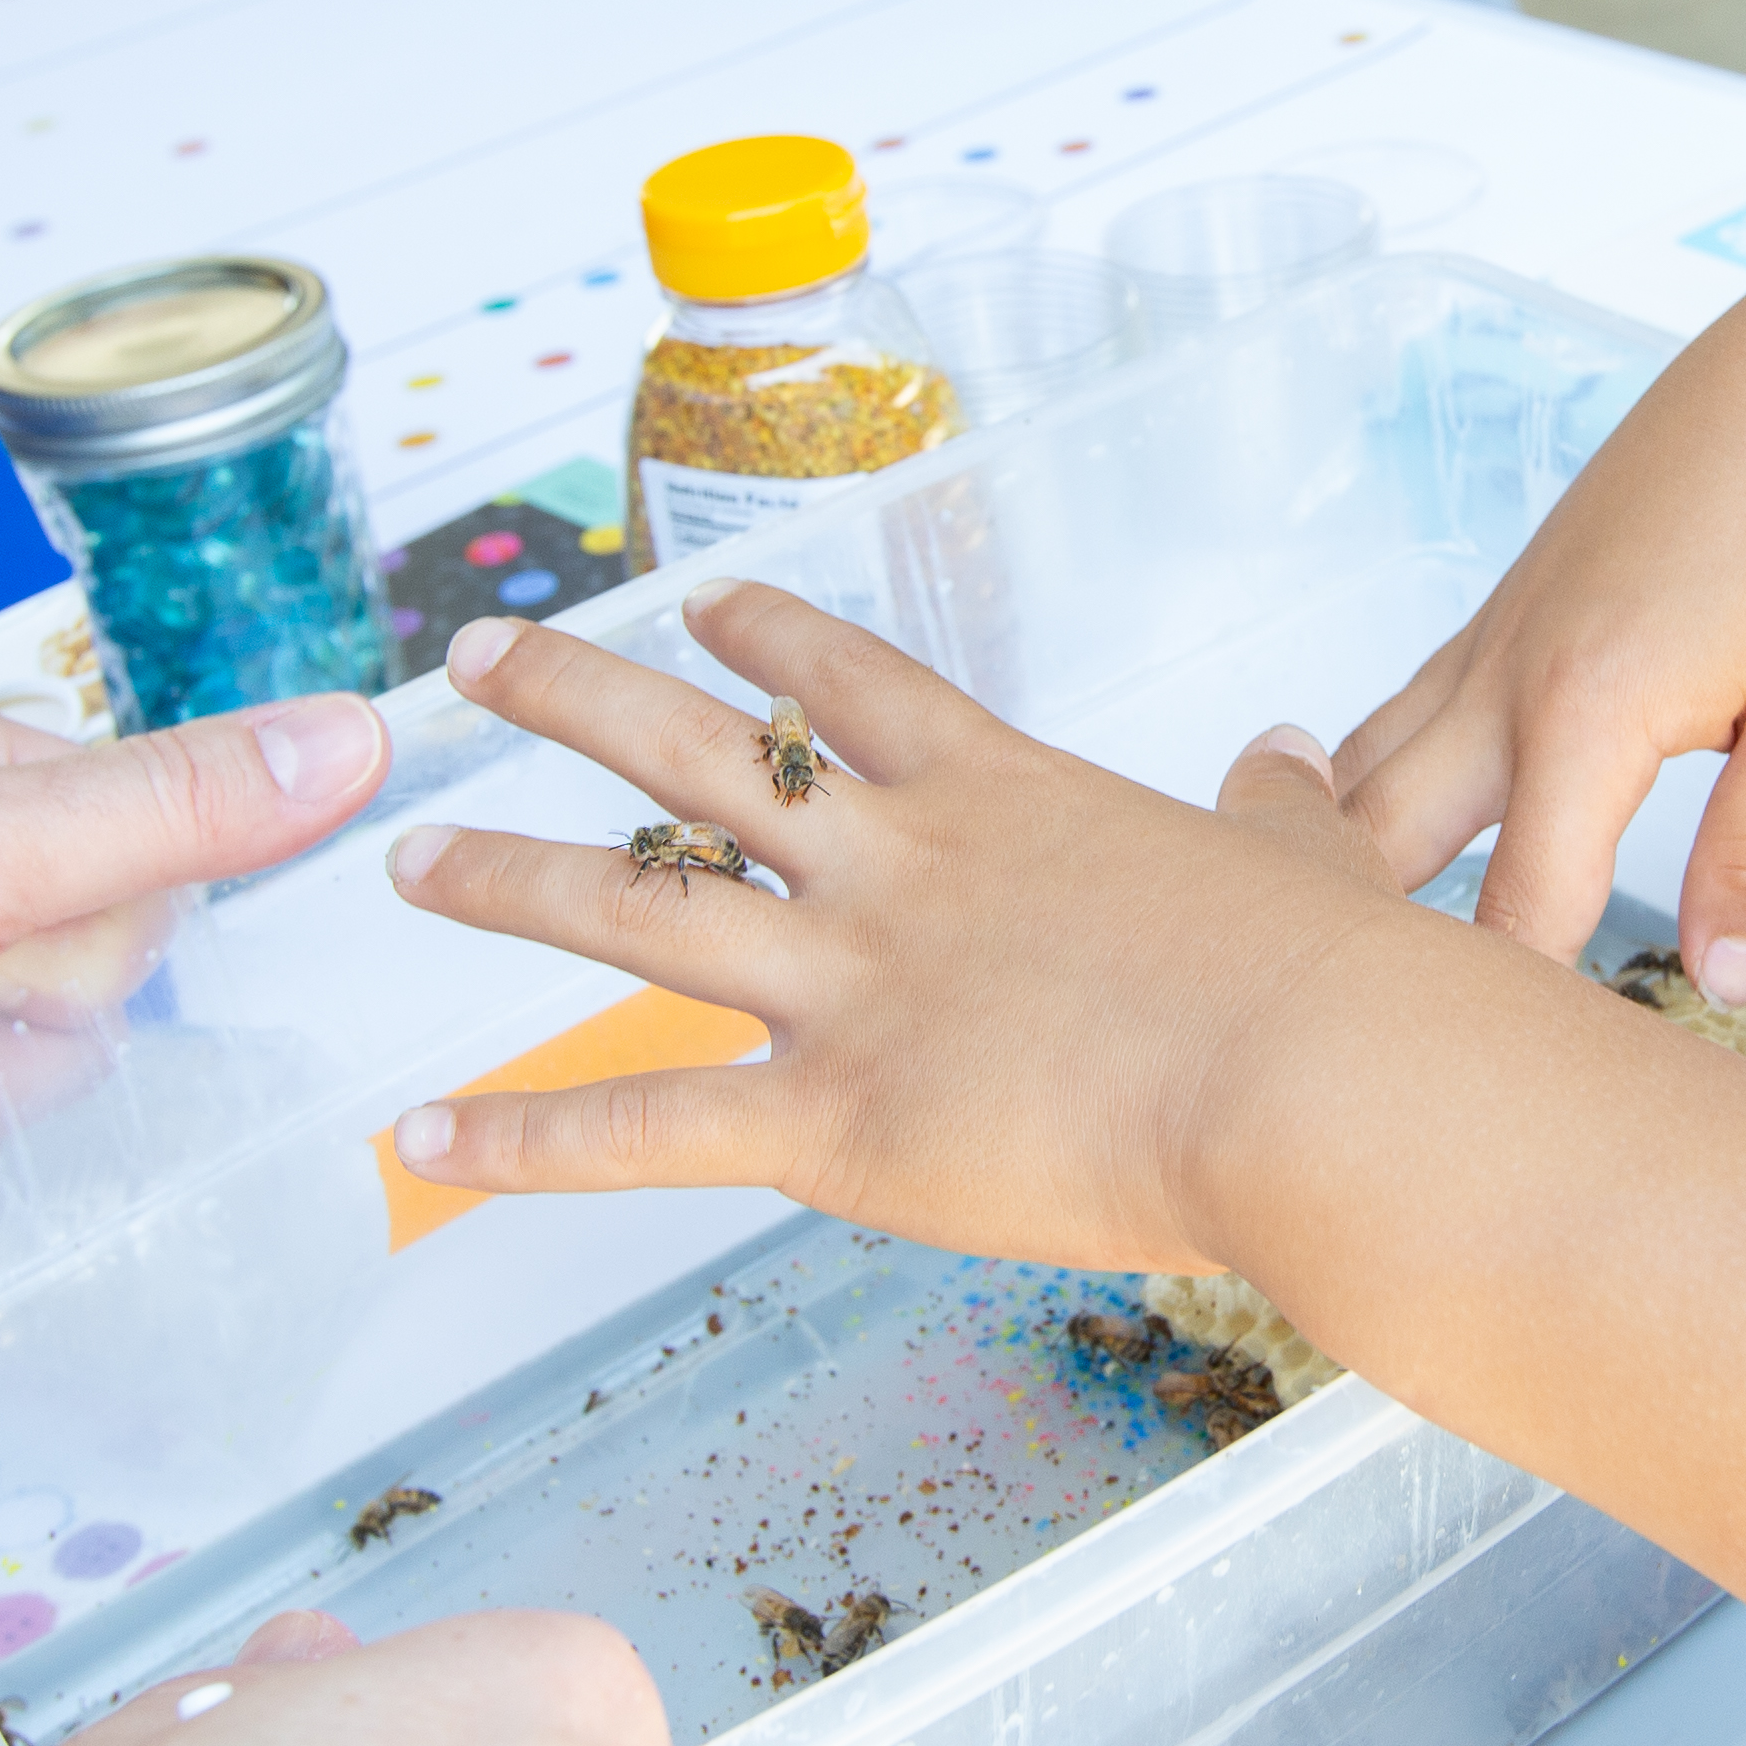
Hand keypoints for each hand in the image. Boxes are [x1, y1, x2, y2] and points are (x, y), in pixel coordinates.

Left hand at [375, 587, 1565, 1278]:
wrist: (1317, 1077)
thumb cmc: (1337, 979)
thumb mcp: (1308, 857)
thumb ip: (1277, 808)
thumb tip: (1284, 765)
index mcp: (1007, 796)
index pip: (854, 689)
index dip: (766, 641)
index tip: (702, 606)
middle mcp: (901, 867)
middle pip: (701, 754)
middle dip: (575, 700)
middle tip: (478, 662)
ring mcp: (852, 986)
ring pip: (637, 909)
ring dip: (511, 878)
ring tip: (409, 858)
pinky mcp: (834, 1120)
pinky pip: (644, 1125)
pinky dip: (525, 1137)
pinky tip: (428, 1139)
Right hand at [1325, 252, 1745, 998]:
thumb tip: (1718, 983)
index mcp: (1587, 714)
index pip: (1518, 917)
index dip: (1518, 1028)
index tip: (1516, 1109)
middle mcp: (1502, 681)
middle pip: (1374, 849)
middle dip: (1359, 959)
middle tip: (1355, 1067)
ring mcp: (1482, 646)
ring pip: (1354, 781)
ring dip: (1330, 874)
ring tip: (1314, 984)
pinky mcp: (1490, 624)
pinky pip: (1390, 729)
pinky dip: (1357, 803)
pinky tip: (1364, 865)